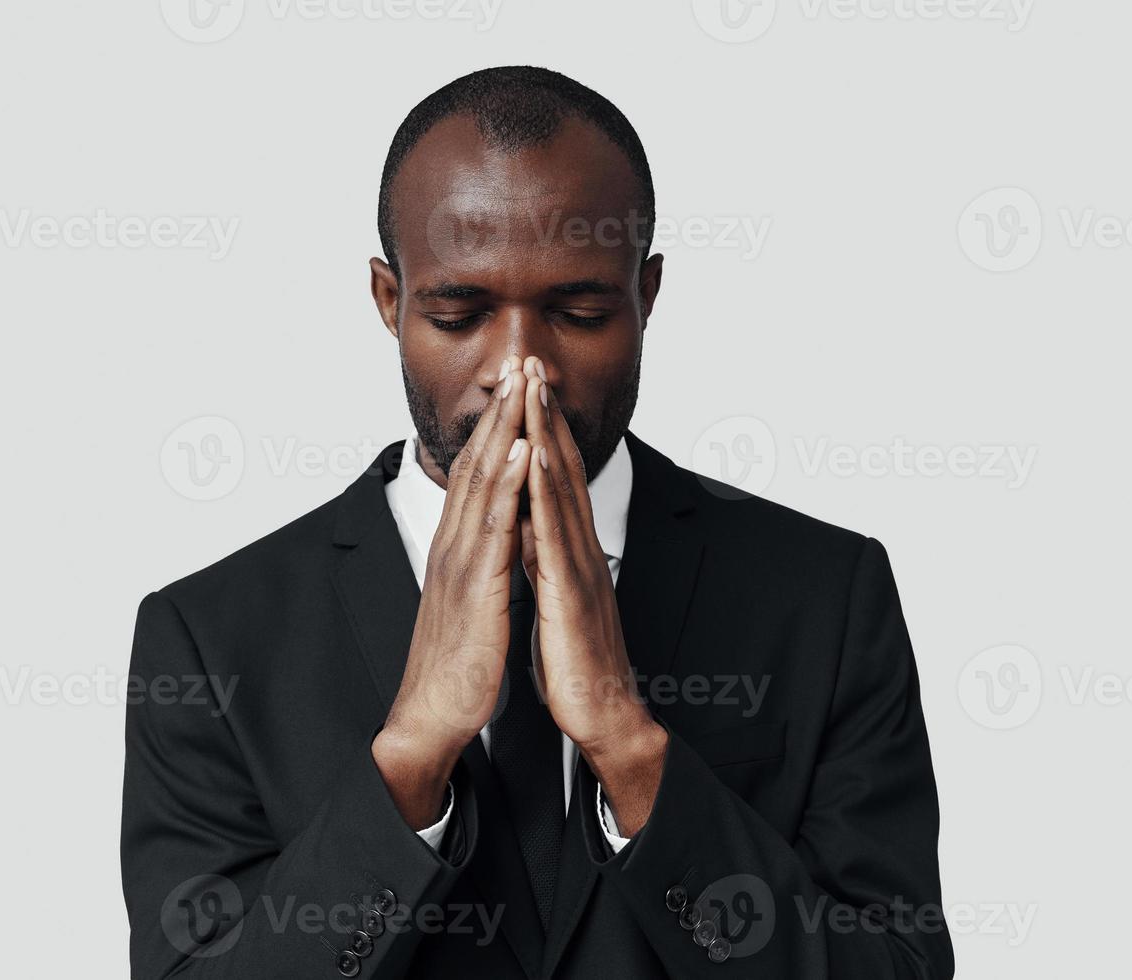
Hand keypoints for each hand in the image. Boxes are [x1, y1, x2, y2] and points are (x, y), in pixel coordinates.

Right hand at [373, 356, 531, 828]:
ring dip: (504, 429)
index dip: (496, 426)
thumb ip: (484, 561)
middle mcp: (453, 544)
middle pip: (476, 463)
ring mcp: (461, 562)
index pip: (475, 473)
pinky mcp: (475, 588)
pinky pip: (494, 527)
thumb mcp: (474, 599)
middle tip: (519, 360)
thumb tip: (502, 535)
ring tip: (522, 385)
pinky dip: (509, 484)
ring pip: (483, 483)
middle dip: (500, 409)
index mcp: (456, 547)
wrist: (432, 714)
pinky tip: (525, 451)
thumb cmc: (458, 662)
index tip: (515, 385)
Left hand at [517, 356, 667, 835]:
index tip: (528, 387)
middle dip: (545, 414)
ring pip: (562, 492)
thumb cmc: (578, 663)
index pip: (555, 480)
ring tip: (534, 391)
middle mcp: (580, 550)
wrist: (604, 715)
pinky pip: (556, 535)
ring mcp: (580, 567)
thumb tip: (529, 527)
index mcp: (571, 552)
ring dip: (548, 436)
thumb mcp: (556, 598)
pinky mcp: (573, 593)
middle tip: (533, 364)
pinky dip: (546, 493)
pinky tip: (537, 460)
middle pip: (562, 472)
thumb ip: (545, 559)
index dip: (543, 429)